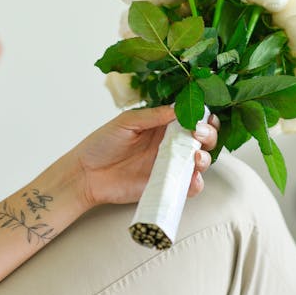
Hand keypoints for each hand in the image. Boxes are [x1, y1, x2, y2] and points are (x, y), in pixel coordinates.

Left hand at [72, 106, 218, 209]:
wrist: (87, 174)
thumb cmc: (102, 144)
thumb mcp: (126, 122)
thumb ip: (153, 116)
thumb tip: (178, 108)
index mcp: (162, 124)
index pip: (191, 117)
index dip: (202, 115)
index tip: (204, 114)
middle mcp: (170, 144)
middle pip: (202, 138)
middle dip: (209, 134)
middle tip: (199, 133)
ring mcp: (170, 165)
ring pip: (200, 161)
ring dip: (205, 158)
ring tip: (195, 156)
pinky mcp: (166, 185)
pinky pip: (188, 186)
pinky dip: (195, 183)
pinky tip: (191, 178)